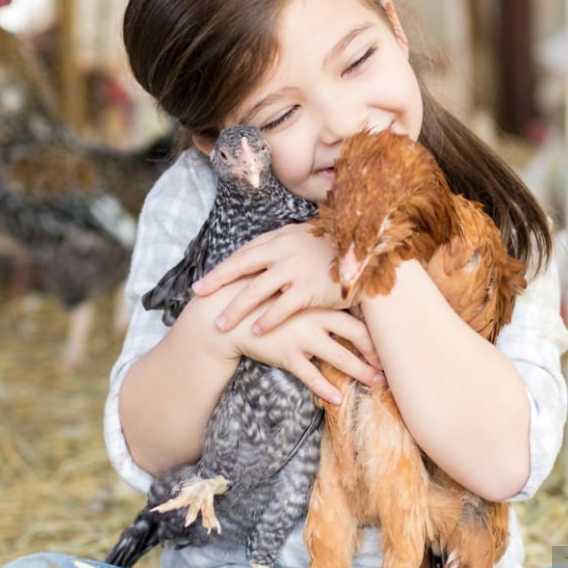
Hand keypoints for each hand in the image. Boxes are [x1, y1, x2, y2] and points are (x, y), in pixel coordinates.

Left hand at [193, 223, 348, 335]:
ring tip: (220, 325)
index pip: (243, 254)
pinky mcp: (310, 289)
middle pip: (242, 268)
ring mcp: (295, 270)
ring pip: (257, 291)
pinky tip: (255, 330)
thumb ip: (283, 244)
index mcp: (281, 238)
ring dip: (236, 309)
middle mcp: (283, 251)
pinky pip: (283, 307)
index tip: (203, 284)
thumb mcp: (306, 236)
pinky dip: (268, 319)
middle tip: (199, 298)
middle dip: (218, 284)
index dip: (222, 270)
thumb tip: (261, 252)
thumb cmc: (337, 247)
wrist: (368, 251)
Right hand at [220, 303, 383, 406]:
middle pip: (357, 335)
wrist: (226, 315)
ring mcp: (302, 336)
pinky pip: (312, 377)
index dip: (377, 329)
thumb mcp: (288, 292)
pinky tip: (338, 399)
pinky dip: (326, 390)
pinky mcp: (287, 354)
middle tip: (390, 366)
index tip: (391, 340)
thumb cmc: (260, 302)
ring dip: (361, 372)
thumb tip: (337, 297)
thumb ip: (313, 294)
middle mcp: (316, 316)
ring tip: (376, 384)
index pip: (357, 312)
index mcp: (319, 299)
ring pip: (341, 357)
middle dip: (376, 352)